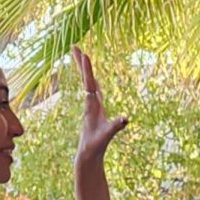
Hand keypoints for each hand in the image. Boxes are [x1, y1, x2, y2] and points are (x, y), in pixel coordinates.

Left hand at [72, 47, 127, 163]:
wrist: (88, 153)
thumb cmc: (96, 144)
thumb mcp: (107, 135)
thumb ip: (116, 126)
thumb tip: (126, 119)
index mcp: (91, 105)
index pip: (89, 83)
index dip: (87, 69)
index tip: (84, 54)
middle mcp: (89, 102)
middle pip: (84, 78)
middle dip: (79, 62)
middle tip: (73, 46)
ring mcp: (91, 105)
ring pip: (87, 82)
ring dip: (84, 69)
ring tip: (81, 55)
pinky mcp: (94, 109)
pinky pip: (92, 89)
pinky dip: (91, 80)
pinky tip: (92, 77)